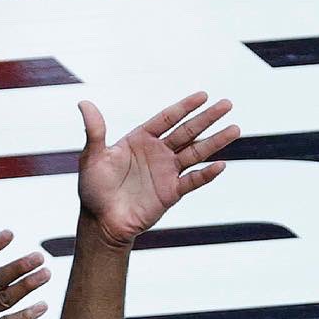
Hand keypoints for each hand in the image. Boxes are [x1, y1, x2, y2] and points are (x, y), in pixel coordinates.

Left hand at [76, 91, 238, 248]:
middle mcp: (157, 153)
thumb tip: (84, 104)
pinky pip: (192, 181)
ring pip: (195, 153)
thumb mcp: (92, 158)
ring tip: (235, 129)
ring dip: (215, 142)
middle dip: (207, 118)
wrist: (102, 223)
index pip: (167, 118)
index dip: (185, 107)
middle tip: (227, 104)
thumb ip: (94, 132)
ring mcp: (166, 172)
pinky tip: (221, 165)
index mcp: (140, 140)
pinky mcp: (171, 193)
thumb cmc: (94, 190)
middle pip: (187, 131)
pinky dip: (206, 174)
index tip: (203, 95)